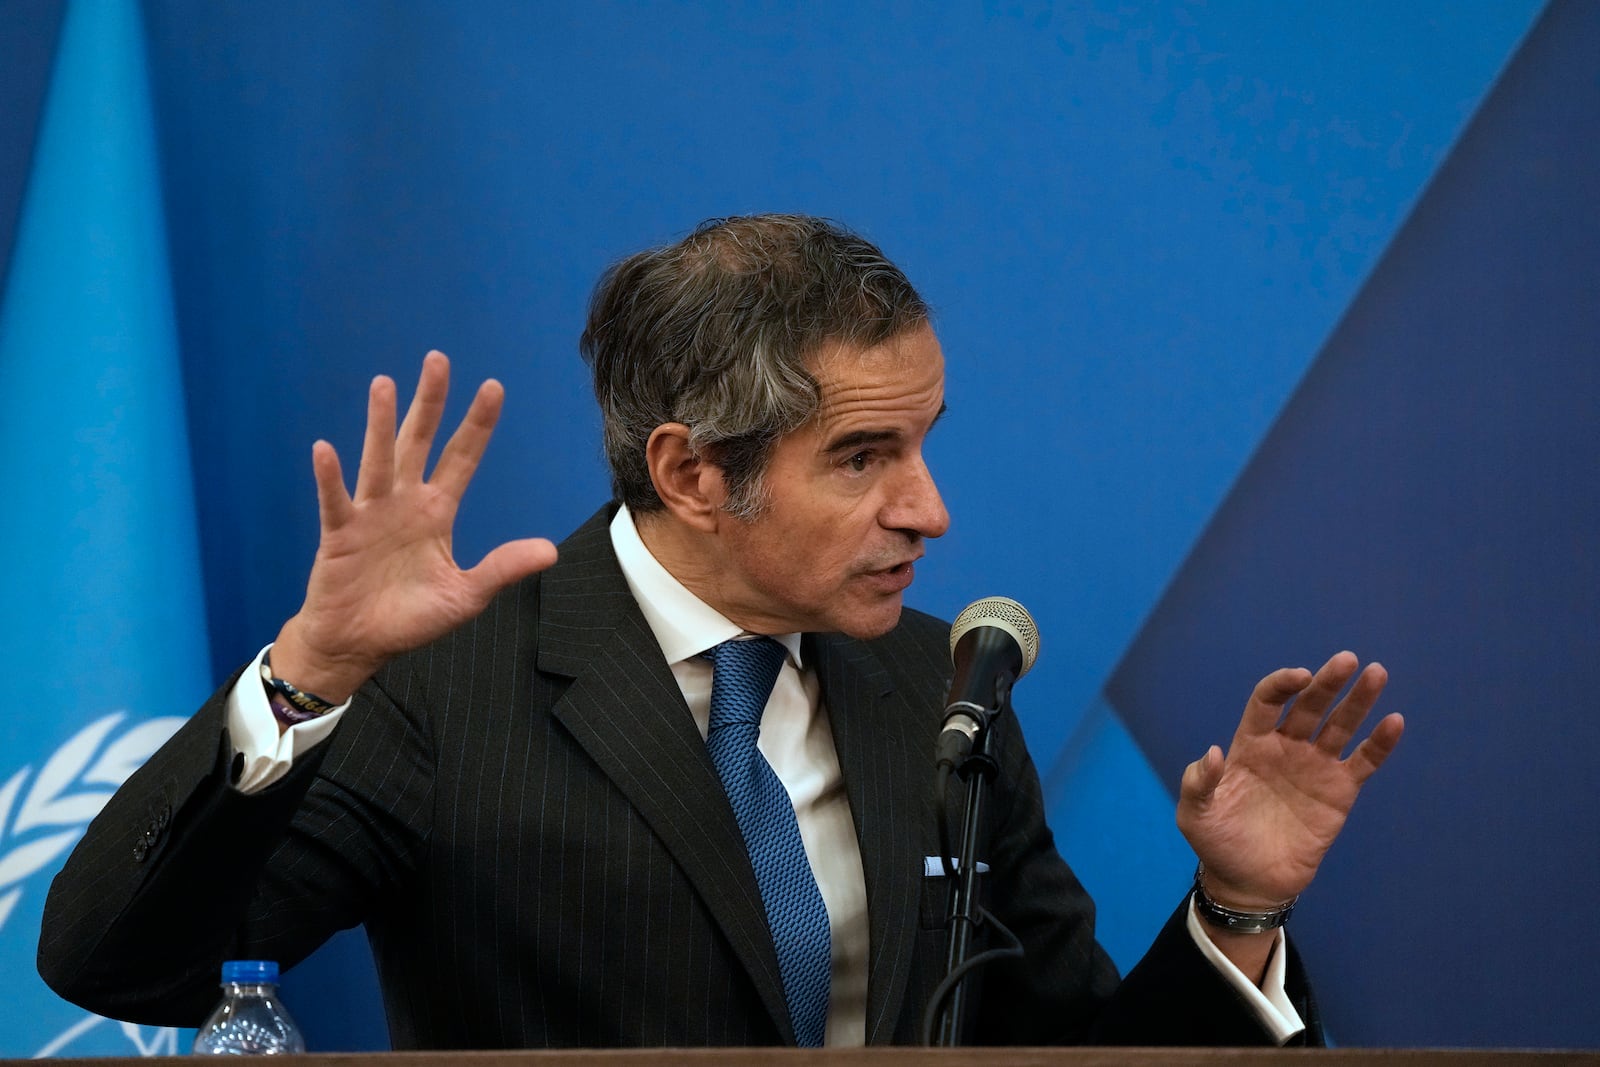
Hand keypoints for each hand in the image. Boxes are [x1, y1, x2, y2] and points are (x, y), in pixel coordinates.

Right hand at [271, 351, 557, 702]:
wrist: (357, 645)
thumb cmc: (408, 619)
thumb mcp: (465, 595)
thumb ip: (502, 569)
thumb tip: (550, 551)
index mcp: (437, 512)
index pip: (462, 458)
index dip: (477, 425)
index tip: (493, 387)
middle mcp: (404, 502)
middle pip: (419, 442)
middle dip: (430, 402)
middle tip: (438, 360)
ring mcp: (370, 514)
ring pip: (378, 460)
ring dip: (380, 423)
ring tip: (385, 383)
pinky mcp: (339, 535)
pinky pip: (336, 501)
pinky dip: (330, 477)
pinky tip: (326, 449)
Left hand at [1176, 651, 1403, 909]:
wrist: (1250, 882)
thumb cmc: (1218, 842)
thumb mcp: (1195, 814)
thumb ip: (1199, 782)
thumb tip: (1214, 752)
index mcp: (1251, 745)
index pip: (1268, 702)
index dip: (1282, 685)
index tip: (1300, 677)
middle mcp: (1286, 747)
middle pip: (1309, 705)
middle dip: (1327, 682)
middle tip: (1346, 660)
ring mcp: (1315, 766)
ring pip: (1340, 725)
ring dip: (1358, 700)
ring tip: (1376, 673)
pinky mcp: (1339, 791)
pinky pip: (1363, 762)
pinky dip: (1380, 743)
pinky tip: (1394, 722)